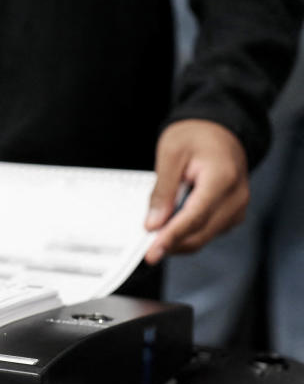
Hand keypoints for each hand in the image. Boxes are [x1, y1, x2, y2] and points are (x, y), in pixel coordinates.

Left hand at [144, 119, 248, 263]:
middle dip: (172, 243)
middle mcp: (236, 197)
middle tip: (146, 249)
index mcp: (222, 178)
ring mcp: (237, 207)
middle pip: (200, 232)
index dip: (171, 237)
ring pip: (203, 236)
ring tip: (155, 233)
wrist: (219, 131)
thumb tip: (153, 224)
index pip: (195, 216)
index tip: (152, 252)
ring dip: (178, 240)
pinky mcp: (232, 214)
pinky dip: (187, 234)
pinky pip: (207, 232)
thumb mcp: (170, 154)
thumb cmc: (195, 137)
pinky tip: (170, 226)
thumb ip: (162, 191)